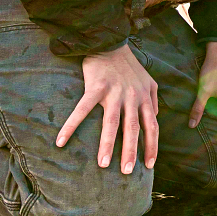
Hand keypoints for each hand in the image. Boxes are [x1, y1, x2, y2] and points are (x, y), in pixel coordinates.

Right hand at [57, 44, 158, 174]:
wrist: (109, 42)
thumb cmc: (128, 65)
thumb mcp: (148, 81)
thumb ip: (152, 100)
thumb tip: (155, 118)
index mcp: (145, 98)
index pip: (152, 126)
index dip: (152, 146)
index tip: (149, 165)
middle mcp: (132, 97)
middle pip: (133, 128)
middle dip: (131, 151)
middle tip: (127, 173)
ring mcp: (114, 92)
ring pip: (112, 123)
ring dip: (108, 144)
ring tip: (103, 164)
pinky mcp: (96, 87)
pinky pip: (82, 110)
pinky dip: (71, 126)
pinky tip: (61, 141)